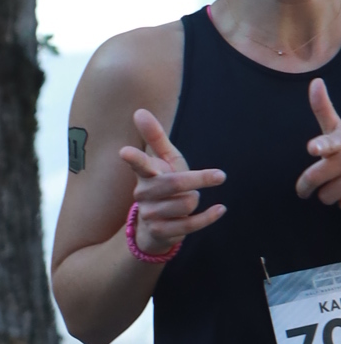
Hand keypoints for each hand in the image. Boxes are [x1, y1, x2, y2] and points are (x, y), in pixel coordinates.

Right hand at [120, 108, 225, 252]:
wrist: (153, 227)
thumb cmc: (162, 185)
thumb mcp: (163, 160)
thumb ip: (155, 137)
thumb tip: (139, 111)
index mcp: (145, 175)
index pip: (139, 164)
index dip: (133, 158)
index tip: (124, 151)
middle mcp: (143, 195)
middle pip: (174, 184)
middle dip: (199, 179)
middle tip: (220, 176)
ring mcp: (151, 215)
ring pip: (186, 204)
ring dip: (197, 200)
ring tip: (190, 200)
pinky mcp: (161, 232)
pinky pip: (190, 224)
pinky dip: (208, 216)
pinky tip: (220, 209)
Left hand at [299, 76, 340, 206]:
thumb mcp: (339, 126)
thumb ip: (323, 109)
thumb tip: (315, 81)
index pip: (329, 144)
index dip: (320, 146)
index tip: (313, 148)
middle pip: (313, 179)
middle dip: (305, 186)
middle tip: (303, 190)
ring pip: (326, 197)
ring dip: (327, 194)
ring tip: (336, 183)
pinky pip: (340, 206)